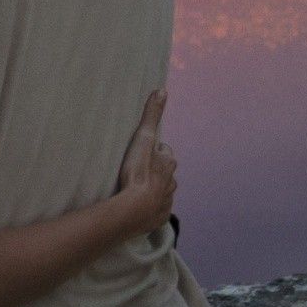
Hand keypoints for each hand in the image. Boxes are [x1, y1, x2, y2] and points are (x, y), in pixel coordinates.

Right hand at [115, 90, 174, 233]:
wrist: (134, 209)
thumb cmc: (138, 172)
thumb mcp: (143, 139)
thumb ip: (152, 115)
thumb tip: (162, 89)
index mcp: (168, 162)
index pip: (164, 151)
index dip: (154, 150)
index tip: (143, 152)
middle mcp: (172, 181)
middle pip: (165, 171)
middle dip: (156, 169)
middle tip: (138, 169)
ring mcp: (166, 200)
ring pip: (163, 189)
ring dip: (153, 187)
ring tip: (137, 188)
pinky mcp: (159, 217)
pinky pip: (157, 208)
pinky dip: (151, 206)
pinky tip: (140, 206)